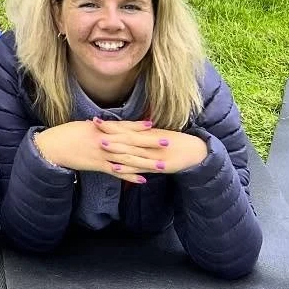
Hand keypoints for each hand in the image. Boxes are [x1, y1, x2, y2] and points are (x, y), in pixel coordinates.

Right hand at [34, 119, 162, 181]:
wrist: (52, 147)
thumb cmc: (65, 133)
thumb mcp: (83, 126)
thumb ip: (100, 127)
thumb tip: (112, 125)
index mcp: (100, 129)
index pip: (123, 127)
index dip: (138, 126)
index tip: (153, 125)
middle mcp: (104, 141)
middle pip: (130, 143)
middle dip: (150, 143)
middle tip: (167, 143)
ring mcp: (102, 155)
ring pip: (127, 159)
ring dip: (145, 163)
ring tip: (161, 165)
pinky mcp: (98, 166)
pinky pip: (117, 173)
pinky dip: (129, 177)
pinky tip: (142, 180)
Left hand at [93, 119, 207, 175]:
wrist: (195, 151)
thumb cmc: (176, 142)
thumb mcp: (157, 135)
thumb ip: (141, 133)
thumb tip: (124, 129)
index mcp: (147, 134)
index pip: (126, 128)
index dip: (111, 125)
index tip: (95, 120)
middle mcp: (147, 143)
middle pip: (125, 137)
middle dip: (109, 132)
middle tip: (93, 126)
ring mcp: (150, 155)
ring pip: (130, 152)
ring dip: (115, 148)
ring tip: (101, 144)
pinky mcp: (155, 167)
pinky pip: (139, 168)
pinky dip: (127, 168)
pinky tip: (115, 168)